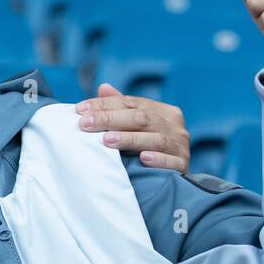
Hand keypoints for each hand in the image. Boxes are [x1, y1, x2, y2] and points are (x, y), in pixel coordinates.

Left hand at [76, 84, 191, 172]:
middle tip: (85, 124)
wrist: (172, 176)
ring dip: (130, 139)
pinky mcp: (183, 166)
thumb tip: (103, 87)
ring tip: (106, 140)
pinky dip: (158, 159)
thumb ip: (121, 107)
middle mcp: (174, 126)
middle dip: (110, 119)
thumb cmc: (148, 147)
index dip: (104, 105)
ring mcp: (181, 146)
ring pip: (155, 138)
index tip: (80, 110)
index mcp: (163, 111)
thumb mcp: (135, 126)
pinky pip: (172, 162)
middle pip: (141, 118)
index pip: (130, 103)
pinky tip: (143, 159)